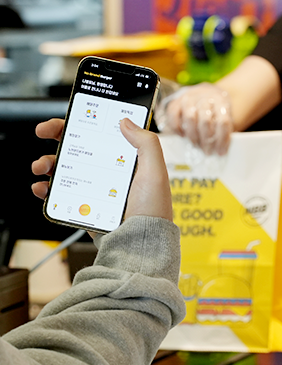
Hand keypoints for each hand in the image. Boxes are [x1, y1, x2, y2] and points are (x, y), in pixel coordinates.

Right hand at [31, 118, 171, 221]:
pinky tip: (43, 188)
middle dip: (58, 137)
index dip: (84, 123)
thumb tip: (125, 121)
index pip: (104, 134)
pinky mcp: (86, 208)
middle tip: (43, 132)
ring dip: (49, 163)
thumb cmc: (153, 212)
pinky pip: (62, 194)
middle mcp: (112, 174)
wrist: (140, 247)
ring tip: (42, 166)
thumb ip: (146, 144)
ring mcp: (97, 191)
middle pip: (80, 148)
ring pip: (67, 169)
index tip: (67, 118)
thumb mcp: (155, 173)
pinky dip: (48, 189)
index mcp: (129, 162)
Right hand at [164, 82, 232, 154]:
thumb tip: (220, 150)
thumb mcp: (225, 116)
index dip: (222, 139)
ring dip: (193, 136)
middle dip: (206, 140)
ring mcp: (189, 98)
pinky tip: (183, 136)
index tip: (220, 152)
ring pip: (190, 118)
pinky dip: (177, 128)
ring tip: (196, 145)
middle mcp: (205, 98)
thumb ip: (224, 130)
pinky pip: (173, 115)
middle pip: (205, 121)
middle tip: (207, 151)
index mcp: (221, 101)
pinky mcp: (176, 101)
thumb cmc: (216, 110)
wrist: (205, 92)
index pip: (223, 122)